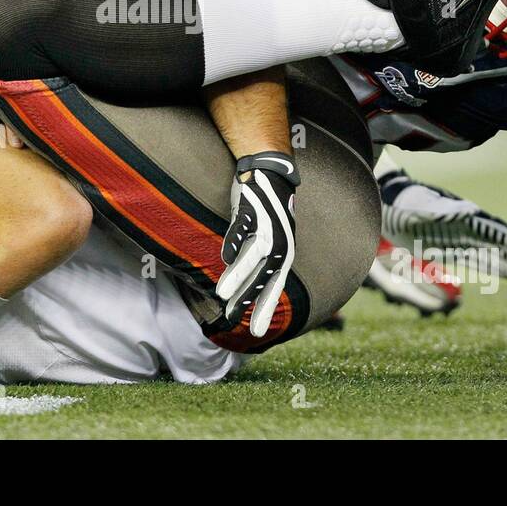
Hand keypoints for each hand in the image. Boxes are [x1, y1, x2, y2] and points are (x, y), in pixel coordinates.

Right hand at [216, 152, 297, 336]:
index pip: (275, 288)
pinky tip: (225, 256)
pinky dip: (235, 242)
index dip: (265, 309)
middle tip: (233, 319)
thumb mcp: (271, 240)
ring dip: (239, 276)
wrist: (270, 173)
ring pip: (254, 257)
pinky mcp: (252, 209)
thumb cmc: (266, 212)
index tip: (256, 333)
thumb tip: (244, 289)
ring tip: (223, 295)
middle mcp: (279, 243)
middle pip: (264, 277)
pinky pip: (243, 229)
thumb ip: (260, 263)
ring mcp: (266, 226)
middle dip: (249, 300)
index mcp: (283, 254)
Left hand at [379, 170, 506, 280]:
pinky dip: (489, 267)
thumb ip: (442, 209)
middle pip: (497, 244)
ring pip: (488, 254)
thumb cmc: (404, 201)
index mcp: (462, 216)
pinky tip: (501, 274)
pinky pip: (473, 259)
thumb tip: (469, 211)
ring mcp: (456, 238)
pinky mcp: (445, 247)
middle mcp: (464, 227)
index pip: (493, 230)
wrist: (385, 202)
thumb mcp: (421, 205)